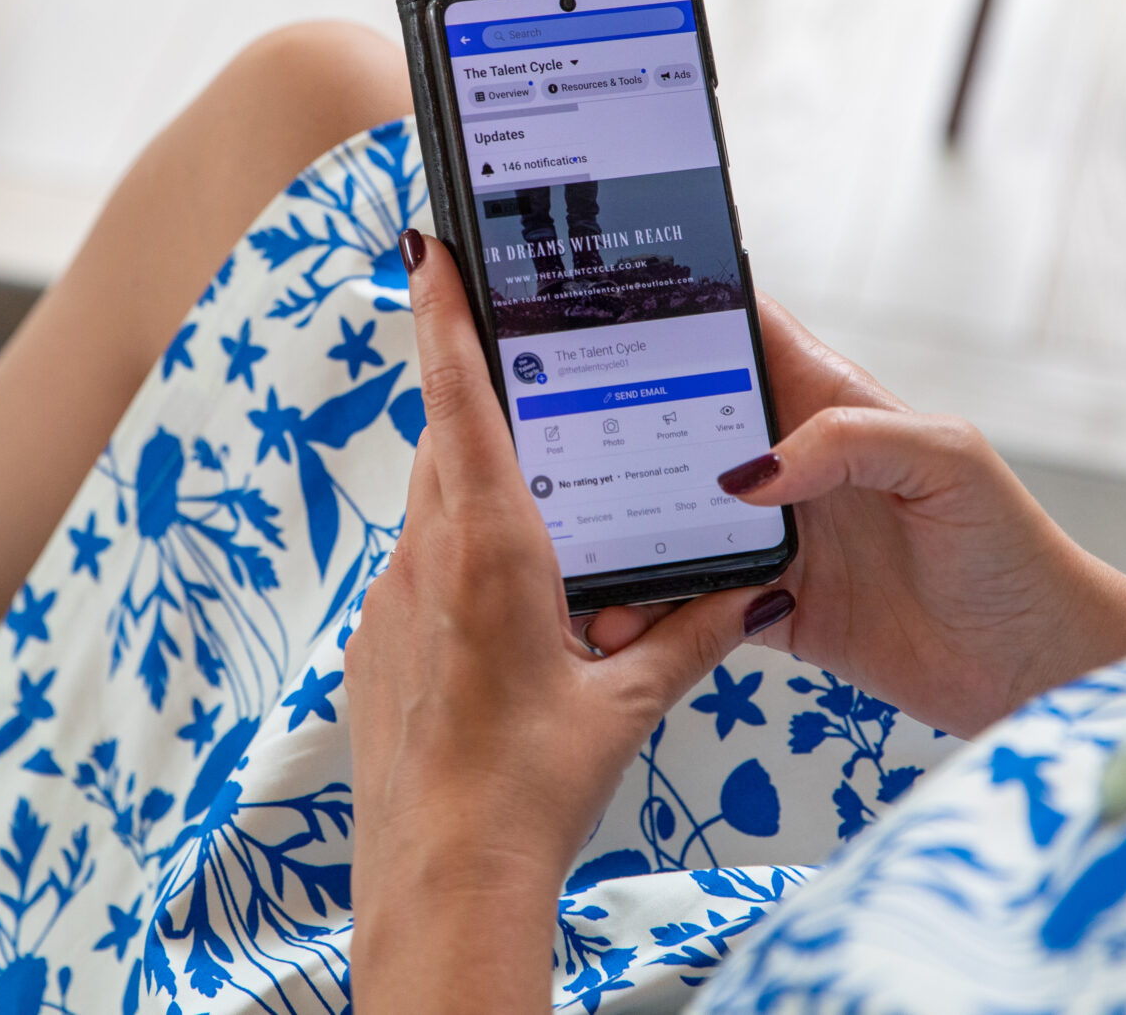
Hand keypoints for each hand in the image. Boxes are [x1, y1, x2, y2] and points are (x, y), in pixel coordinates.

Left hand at [347, 230, 794, 1014]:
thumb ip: (691, 634)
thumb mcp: (628, 705)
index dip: (444, 314)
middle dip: (479, 389)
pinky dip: (460, 554)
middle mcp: (429, 558)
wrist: (441, 878)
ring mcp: (391, 599)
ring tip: (539, 484)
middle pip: (448, 439)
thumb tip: (749, 589)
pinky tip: (508, 601)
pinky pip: (420, 566)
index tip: (426, 248)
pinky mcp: (376, 642)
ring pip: (433, 503)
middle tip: (513, 342)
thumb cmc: (532, 790)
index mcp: (492, 549)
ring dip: (477, 480)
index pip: (460, 399)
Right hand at [587, 298, 1125, 737]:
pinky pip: (694, 602)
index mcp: (828, 402)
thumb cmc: (1010, 548)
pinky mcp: (773, 610)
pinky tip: (617, 620)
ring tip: (571, 542)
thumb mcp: (946, 460)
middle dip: (614, 423)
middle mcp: (792, 463)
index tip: (597, 296)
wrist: (1034, 668)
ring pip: (674, 518)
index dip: (674, 307)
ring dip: (624, 530)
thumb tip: (748, 472)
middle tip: (546, 430)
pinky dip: (653, 612)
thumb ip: (849, 442)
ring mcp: (777, 536)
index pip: (739, 332)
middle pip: (681, 425)